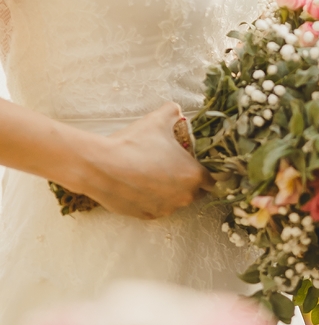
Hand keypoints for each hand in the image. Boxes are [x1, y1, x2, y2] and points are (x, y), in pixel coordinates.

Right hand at [77, 103, 213, 218]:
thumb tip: (176, 108)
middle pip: (195, 192)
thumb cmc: (134, 144)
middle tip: (172, 168)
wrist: (100, 166)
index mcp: (194, 175)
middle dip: (188, 182)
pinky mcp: (147, 216)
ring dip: (169, 191)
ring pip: (175, 201)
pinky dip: (151, 199)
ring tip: (152, 175)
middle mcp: (185, 196)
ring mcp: (166, 209)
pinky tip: (139, 186)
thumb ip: (172, 113)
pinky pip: (156, 208)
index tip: (194, 165)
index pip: (212, 180)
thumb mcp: (157, 120)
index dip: (204, 172)